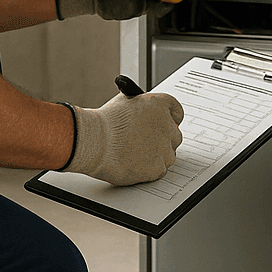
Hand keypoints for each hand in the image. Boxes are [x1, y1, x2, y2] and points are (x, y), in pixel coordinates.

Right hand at [68, 92, 184, 184]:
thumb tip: (147, 112)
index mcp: (159, 105)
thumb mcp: (125, 102)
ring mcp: (163, 148)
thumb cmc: (104, 122)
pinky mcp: (157, 167)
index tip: (166, 125)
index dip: (171, 119)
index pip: (177, 112)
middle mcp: (166, 125)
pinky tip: (134, 163)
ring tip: (136, 154)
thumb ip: (142, 106)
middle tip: (148, 144)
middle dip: (163, 140)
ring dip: (157, 156)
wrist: (94, 141)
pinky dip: (149, 170)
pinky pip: (160, 170)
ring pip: (168, 155)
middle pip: (175, 136)